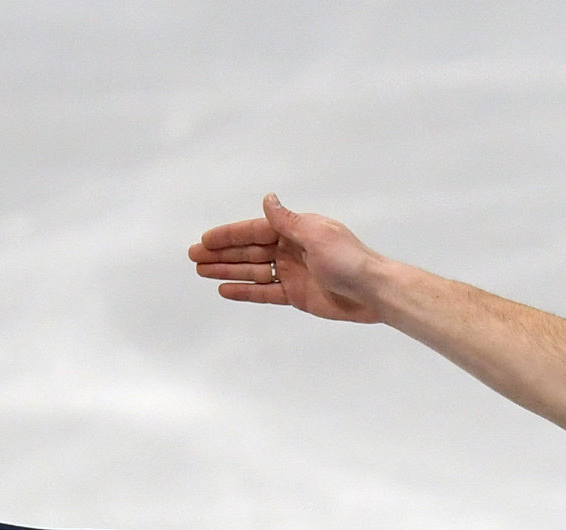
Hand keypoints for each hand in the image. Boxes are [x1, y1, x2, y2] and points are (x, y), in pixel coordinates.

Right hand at [186, 193, 384, 323]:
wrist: (372, 292)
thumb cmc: (349, 259)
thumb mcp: (315, 234)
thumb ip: (287, 221)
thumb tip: (268, 199)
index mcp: (295, 230)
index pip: (254, 231)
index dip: (229, 236)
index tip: (205, 239)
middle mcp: (290, 249)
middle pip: (249, 251)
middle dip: (221, 253)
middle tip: (193, 256)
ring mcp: (292, 273)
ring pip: (252, 271)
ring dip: (227, 271)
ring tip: (202, 271)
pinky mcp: (296, 295)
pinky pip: (264, 292)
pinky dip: (245, 291)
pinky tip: (224, 289)